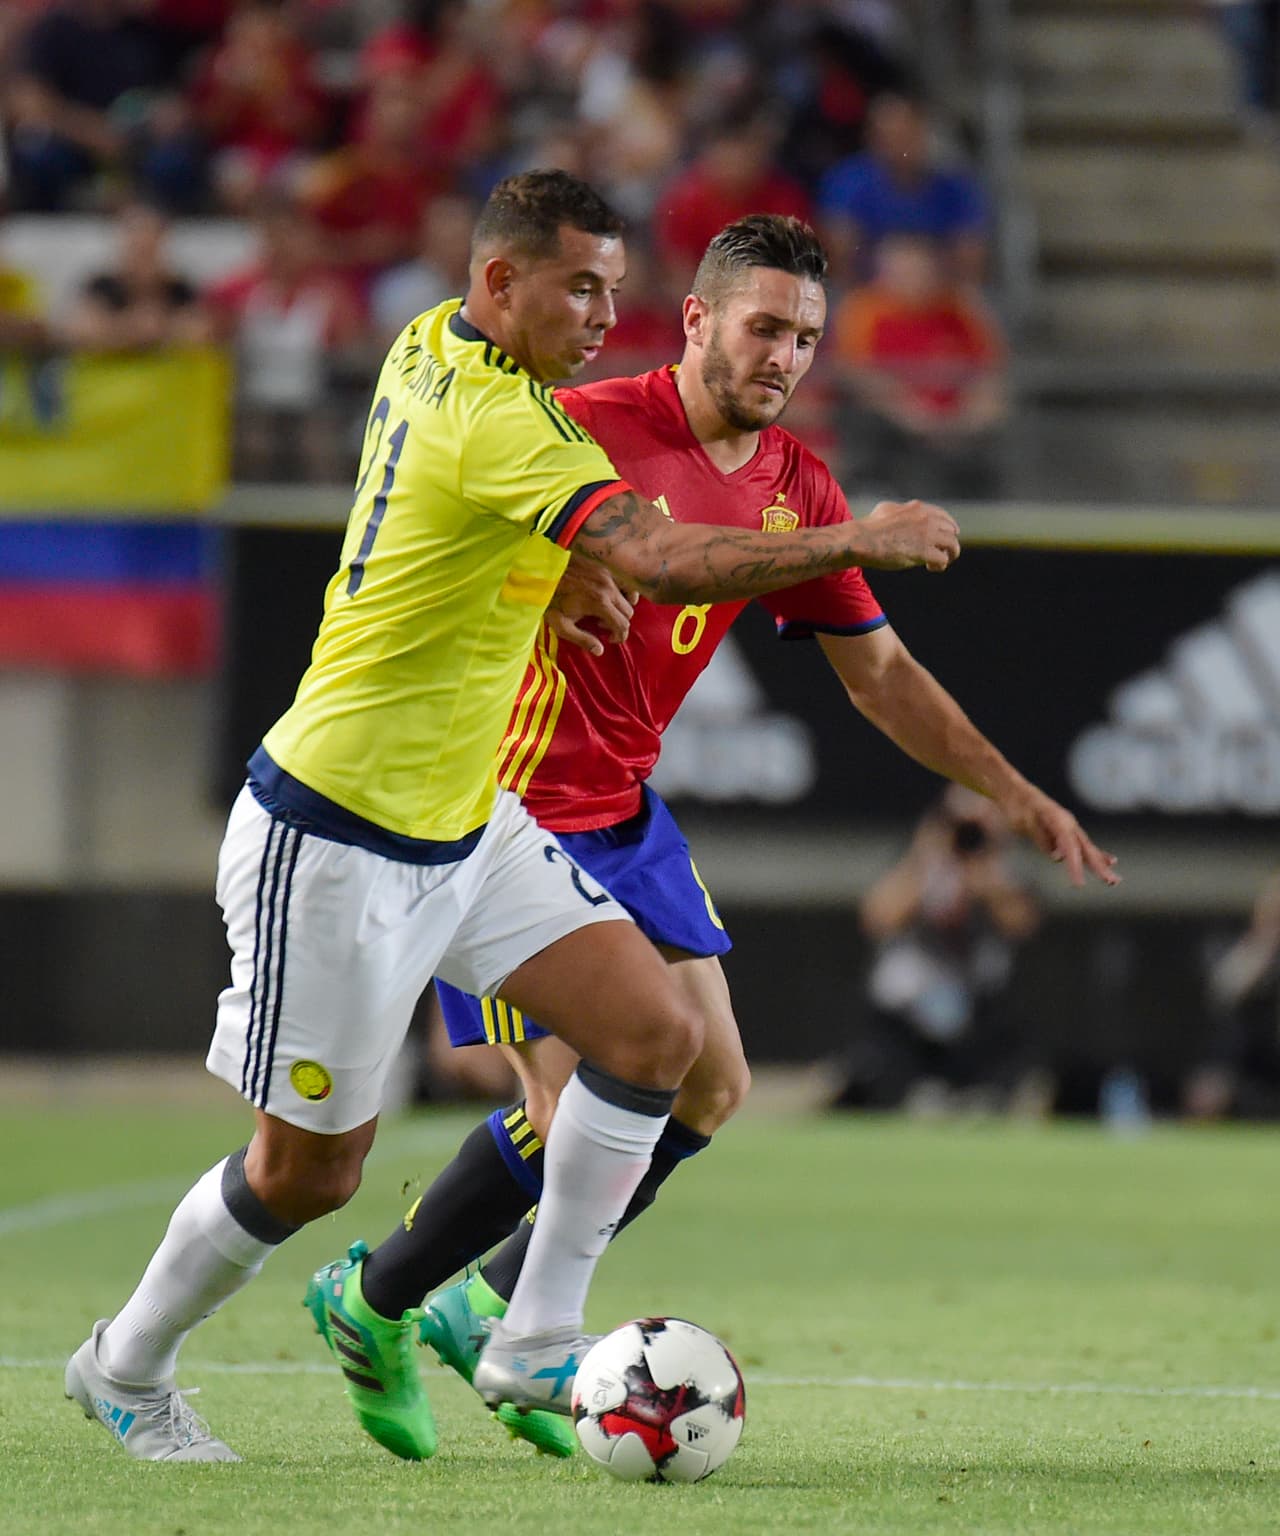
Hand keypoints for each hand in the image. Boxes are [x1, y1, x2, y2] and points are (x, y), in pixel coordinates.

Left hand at [547, 555, 636, 655]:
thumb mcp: (562, 625)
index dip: (619, 636)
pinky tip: (609, 595)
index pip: (622, 624)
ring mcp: (607, 575)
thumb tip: (599, 650)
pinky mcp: (603, 567)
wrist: (542, 572)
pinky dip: (621, 591)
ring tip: (607, 611)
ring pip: (629, 595)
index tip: (610, 639)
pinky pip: (622, 581)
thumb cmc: (550, 600)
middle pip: (628, 611)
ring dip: (622, 607)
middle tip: (602, 625)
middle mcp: (608, 587)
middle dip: (619, 622)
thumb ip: (583, 639)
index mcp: (600, 602)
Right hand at [859, 499, 960, 572]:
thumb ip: (899, 510)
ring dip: (949, 554)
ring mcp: (927, 535)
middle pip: (951, 530)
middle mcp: (927, 519)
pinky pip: (943, 559)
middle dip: (948, 542)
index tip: (947, 537)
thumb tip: (899, 512)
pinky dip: (940, 565)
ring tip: (939, 563)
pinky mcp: (925, 552)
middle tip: (943, 552)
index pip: (943, 516)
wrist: (863, 540)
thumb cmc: (869, 527)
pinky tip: (931, 567)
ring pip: (953, 545)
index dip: (948, 527)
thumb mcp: (886, 509)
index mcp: (918, 508)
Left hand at [996, 783, 1119, 887]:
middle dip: (1099, 867)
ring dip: (1101, 865)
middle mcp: (1069, 824)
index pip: (1070, 847)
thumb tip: (1058, 857)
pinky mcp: (1066, 833)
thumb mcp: (1025, 822)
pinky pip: (1083, 847)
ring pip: (1088, 849)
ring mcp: (1069, 828)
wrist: (1016, 795)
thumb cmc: (1018, 808)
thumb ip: (1042, 838)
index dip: (1075, 866)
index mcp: (1059, 821)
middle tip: (1113, 882)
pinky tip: (1110, 861)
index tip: (1079, 885)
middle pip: (1086, 849)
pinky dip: (1096, 855)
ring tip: (1115, 881)